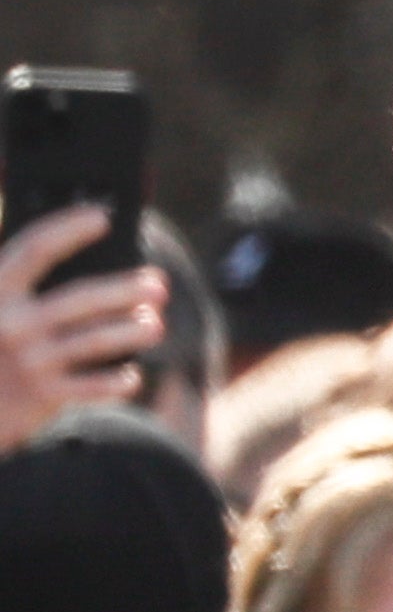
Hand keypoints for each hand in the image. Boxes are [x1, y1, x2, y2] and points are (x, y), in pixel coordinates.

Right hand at [0, 207, 169, 456]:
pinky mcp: (43, 396)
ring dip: (132, 331)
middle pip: (80, 297)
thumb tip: (96, 264)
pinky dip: (118, 380)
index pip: (35, 249)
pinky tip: (132, 374)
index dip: (69, 228)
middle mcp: (10, 322)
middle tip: (158, 284)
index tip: (102, 216)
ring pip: (96, 340)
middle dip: (124, 288)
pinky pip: (95, 386)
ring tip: (154, 325)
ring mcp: (29, 360)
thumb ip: (28, 287)